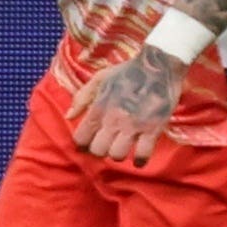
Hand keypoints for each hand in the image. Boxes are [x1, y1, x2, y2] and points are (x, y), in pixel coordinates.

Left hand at [66, 47, 183, 164]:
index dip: (82, 143)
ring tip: (123, 147)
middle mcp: (113, 119)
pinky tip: (139, 158)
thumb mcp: (100, 78)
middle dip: (100, 150)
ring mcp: (133, 126)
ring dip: (118, 154)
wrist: (158, 65)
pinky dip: (139, 160)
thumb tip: (68, 116)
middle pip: (98, 150)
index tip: (88, 143)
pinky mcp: (153, 129)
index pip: (81, 138)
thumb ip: (82, 97)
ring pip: (117, 155)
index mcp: (98, 107)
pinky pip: (142, 154)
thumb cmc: (127, 72)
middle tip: (107, 145)